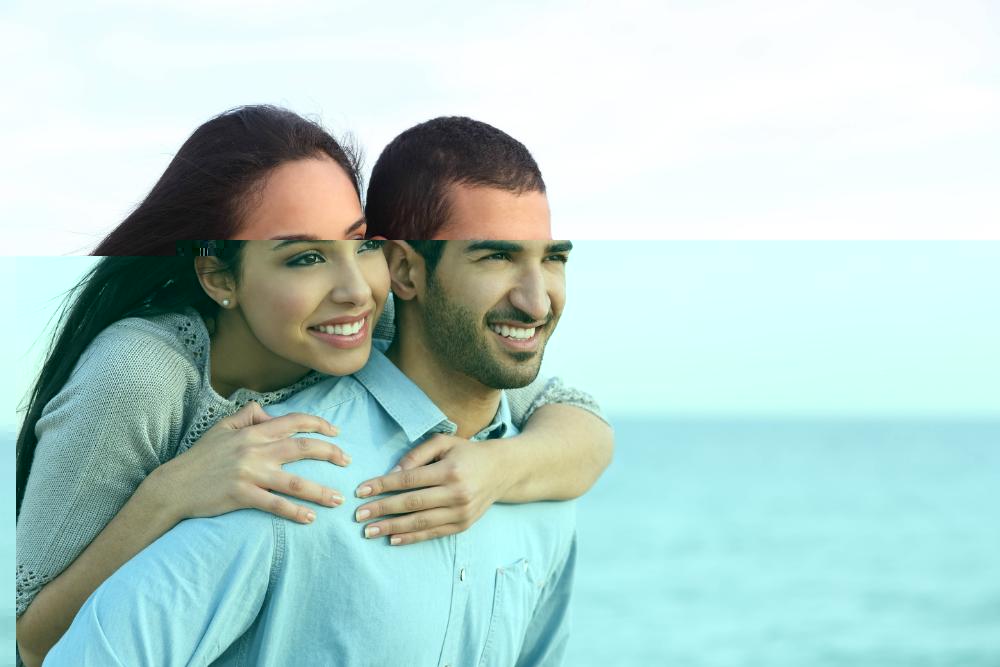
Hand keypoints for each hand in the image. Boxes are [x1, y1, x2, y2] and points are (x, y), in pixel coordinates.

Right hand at [145, 401, 349, 524]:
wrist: (174, 486)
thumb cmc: (201, 457)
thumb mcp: (222, 428)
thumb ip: (248, 416)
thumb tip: (269, 411)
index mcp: (253, 432)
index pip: (295, 421)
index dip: (320, 424)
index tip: (337, 432)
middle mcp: (255, 450)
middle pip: (304, 448)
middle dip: (331, 453)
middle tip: (348, 461)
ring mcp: (249, 474)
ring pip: (295, 482)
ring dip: (321, 491)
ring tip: (338, 499)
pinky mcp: (241, 496)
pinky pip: (275, 505)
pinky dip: (295, 512)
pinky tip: (311, 518)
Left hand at [353, 434, 511, 544]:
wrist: (502, 470)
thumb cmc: (466, 453)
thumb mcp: (443, 442)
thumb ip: (416, 454)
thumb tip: (391, 473)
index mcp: (449, 470)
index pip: (408, 479)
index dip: (383, 485)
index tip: (361, 490)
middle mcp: (456, 493)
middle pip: (411, 503)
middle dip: (382, 509)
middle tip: (358, 515)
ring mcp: (461, 512)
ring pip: (420, 523)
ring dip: (392, 527)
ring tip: (369, 530)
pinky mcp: (463, 525)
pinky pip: (433, 534)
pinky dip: (411, 538)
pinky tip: (392, 539)